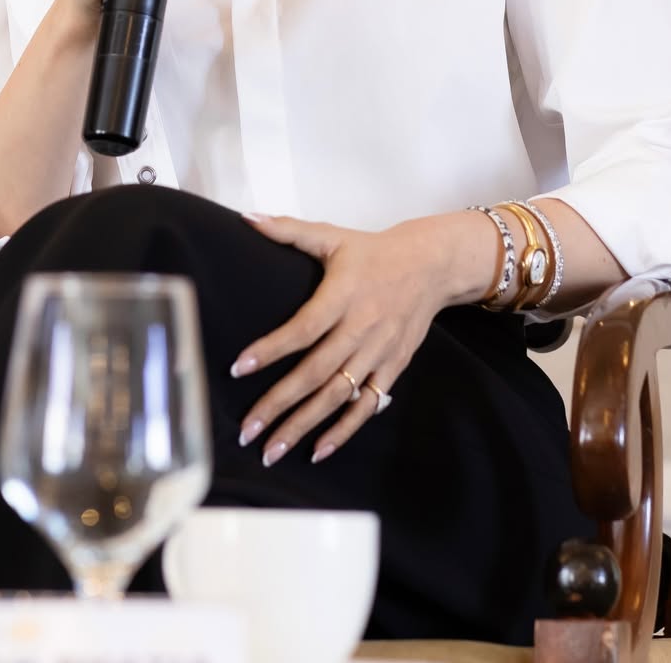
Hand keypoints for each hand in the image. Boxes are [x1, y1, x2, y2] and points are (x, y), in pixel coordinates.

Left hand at [231, 212, 485, 465]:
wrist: (432, 265)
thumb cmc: (375, 252)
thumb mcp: (332, 236)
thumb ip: (288, 230)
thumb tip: (247, 218)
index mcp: (343, 295)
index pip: (304, 328)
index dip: (272, 349)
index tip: (239, 368)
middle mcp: (361, 328)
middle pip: (316, 373)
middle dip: (280, 404)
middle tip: (247, 429)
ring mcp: (379, 352)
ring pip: (338, 396)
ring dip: (304, 425)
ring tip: (272, 451)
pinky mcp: (393, 368)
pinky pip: (367, 405)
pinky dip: (344, 430)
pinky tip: (318, 450)